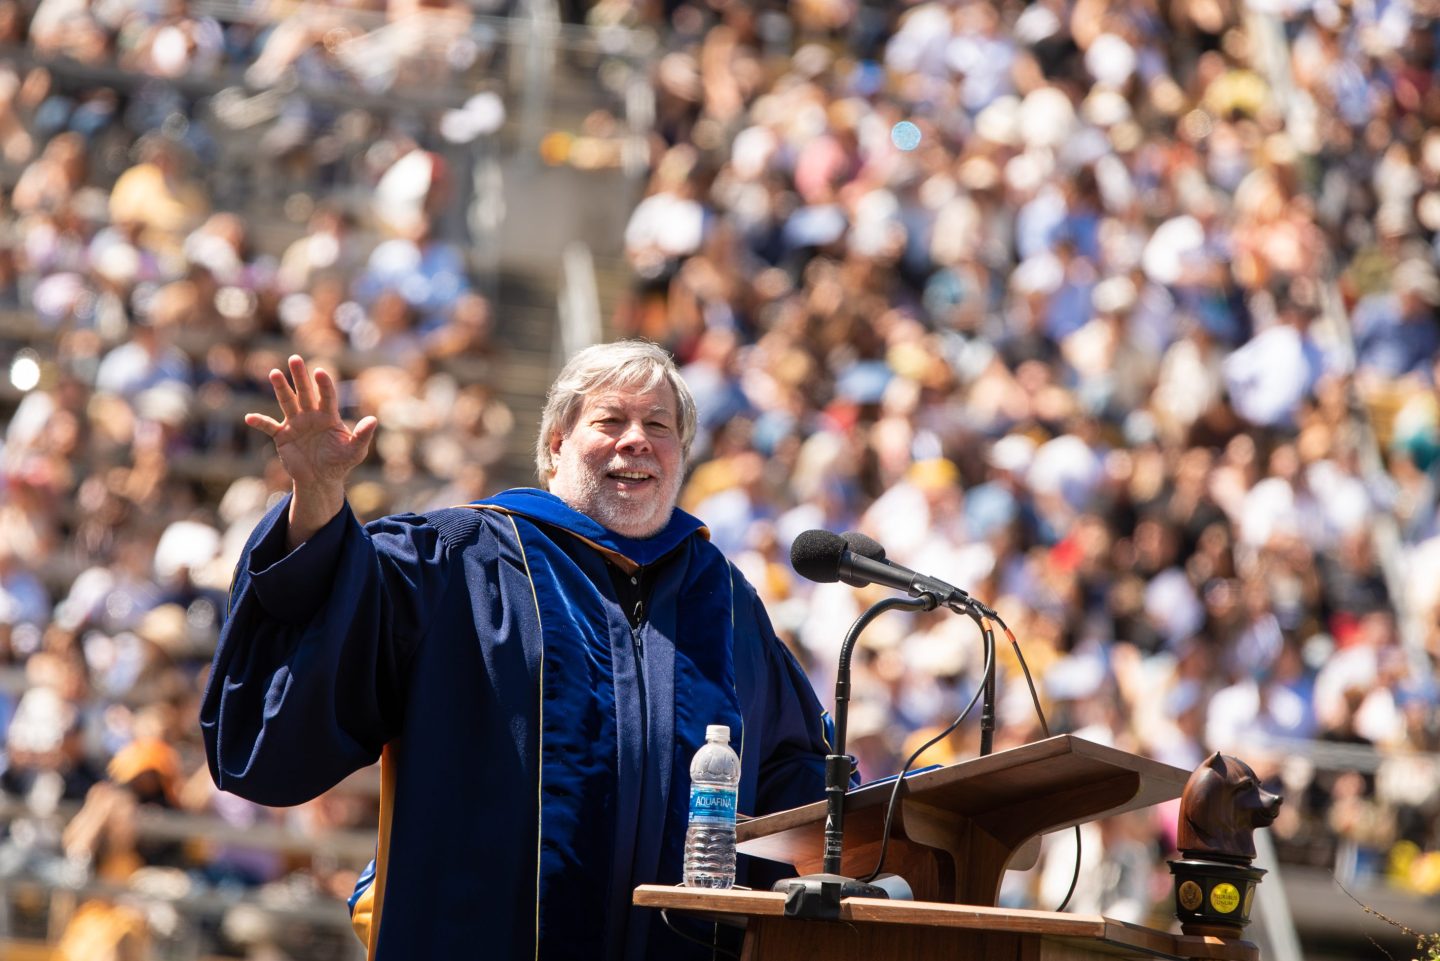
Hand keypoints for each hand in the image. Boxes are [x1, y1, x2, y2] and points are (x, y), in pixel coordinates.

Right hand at [246, 355, 376, 546]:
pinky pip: (269, 427)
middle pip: (305, 392)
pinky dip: (260, 423)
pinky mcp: (282, 436)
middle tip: (295, 359)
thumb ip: (363, 435)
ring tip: (274, 373)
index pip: (327, 396)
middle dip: (300, 376)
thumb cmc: (340, 462)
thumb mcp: (355, 451)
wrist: (321, 479)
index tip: (320, 372)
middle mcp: (311, 415)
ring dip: (281, 389)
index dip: (324, 385)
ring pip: (287, 402)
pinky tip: (249, 418)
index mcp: (329, 416)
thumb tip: (374, 420)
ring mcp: (295, 424)